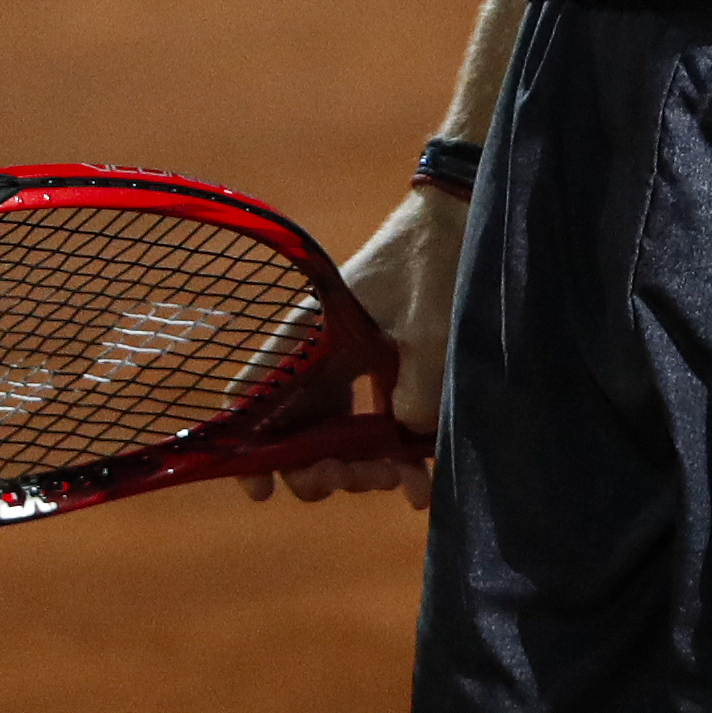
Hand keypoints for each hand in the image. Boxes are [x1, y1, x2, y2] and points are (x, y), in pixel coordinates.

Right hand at [238, 186, 459, 509]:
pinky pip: (378, 429)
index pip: (254, 397)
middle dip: (320, 471)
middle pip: (296, 433)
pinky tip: (418, 485)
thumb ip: (413, 395)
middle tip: (357, 479)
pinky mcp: (389, 374)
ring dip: (361, 471)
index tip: (265, 489)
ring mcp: (354, 367)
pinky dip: (394, 460)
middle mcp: (321, 357)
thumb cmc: (432, 266)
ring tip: (399, 482)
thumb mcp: (427, 334)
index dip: (247, 448)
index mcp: (308, 339)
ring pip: (338, 439)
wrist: (464, 223)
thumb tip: (404, 442)